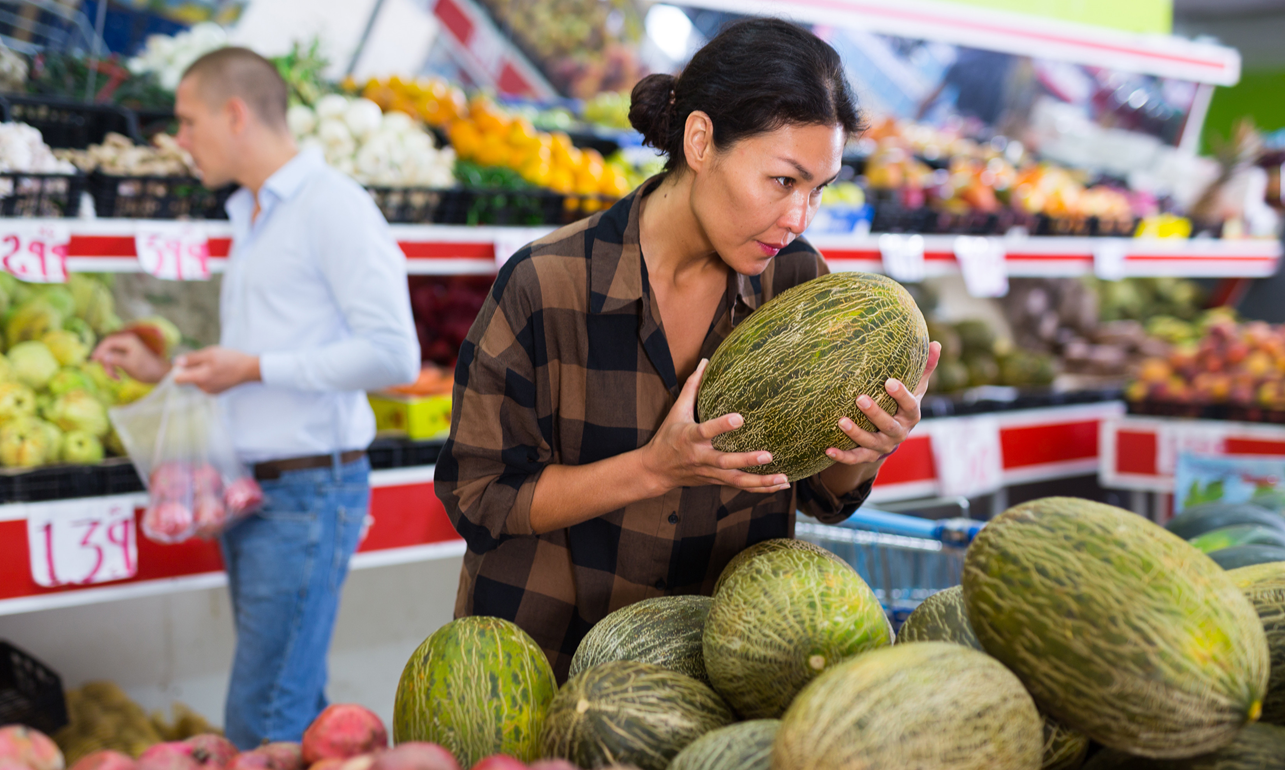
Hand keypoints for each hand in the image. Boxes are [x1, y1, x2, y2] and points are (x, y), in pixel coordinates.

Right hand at [91, 332, 170, 383]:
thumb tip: (102, 356)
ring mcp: (125, 348)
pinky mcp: (124, 356)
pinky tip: (118, 377)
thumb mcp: (130, 365)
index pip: (108, 341)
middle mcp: (126, 341)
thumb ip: (116, 359)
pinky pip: (112, 360)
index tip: (94, 362)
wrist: (159, 375)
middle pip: (106, 349)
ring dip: (109, 367)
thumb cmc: (147, 369)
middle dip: (105, 362)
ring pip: (108, 355)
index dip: (99, 351)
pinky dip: (113, 368)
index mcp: (128, 340)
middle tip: (109, 374)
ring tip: (116, 378)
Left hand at [172, 347, 260, 393]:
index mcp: (200, 378)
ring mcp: (210, 391)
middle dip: (194, 369)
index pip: (178, 380)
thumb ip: (192, 359)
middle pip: (188, 379)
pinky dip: (209, 377)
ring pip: (197, 381)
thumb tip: (176, 362)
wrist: (249, 369)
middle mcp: (203, 388)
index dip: (179, 370)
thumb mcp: (210, 353)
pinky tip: (220, 372)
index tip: (187, 363)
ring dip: (202, 372)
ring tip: (215, 366)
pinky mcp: (216, 392)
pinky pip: (205, 384)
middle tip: (207, 361)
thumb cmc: (230, 359)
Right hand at [640, 358, 790, 494]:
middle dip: (746, 460)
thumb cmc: (668, 436)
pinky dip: (760, 488)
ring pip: (735, 480)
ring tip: (783, 479)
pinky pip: (739, 486)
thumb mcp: (677, 411)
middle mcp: (700, 457)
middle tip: (768, 456)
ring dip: (760, 481)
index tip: (740, 418)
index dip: (721, 425)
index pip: (706, 431)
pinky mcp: (715, 481)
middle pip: (725, 462)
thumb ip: (692, 386)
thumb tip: (706, 361)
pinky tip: (780, 485)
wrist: (656, 471)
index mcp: (689, 437)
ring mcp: (709, 472)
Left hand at [826, 341, 942, 465]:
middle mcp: (899, 433)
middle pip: (888, 425)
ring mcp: (883, 446)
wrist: (892, 435)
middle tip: (860, 399)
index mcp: (911, 415)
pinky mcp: (869, 456)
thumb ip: (924, 368)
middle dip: (875, 413)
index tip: (889, 382)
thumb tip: (935, 343)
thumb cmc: (902, 404)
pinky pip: (855, 458)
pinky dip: (843, 456)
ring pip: (870, 442)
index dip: (901, 395)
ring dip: (855, 433)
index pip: (910, 405)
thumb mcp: (915, 388)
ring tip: (841, 421)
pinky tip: (828, 449)